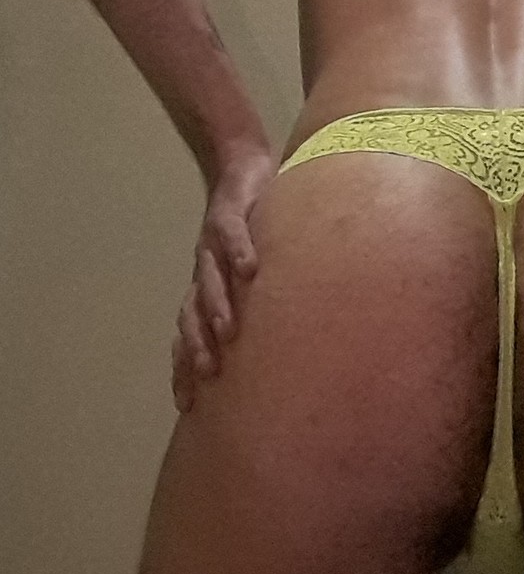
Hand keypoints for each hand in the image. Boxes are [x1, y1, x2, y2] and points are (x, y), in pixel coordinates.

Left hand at [171, 149, 276, 413]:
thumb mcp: (256, 269)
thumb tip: (289, 346)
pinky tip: (250, 269)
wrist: (243, 167)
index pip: (188, 333)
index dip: (183, 367)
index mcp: (207, 287)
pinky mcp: (230, 212)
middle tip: (208, 375)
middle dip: (197, 345)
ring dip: (216, 305)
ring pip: (208, 278)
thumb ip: (262, 302)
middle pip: (191, 313)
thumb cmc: (256, 225)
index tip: (188, 405)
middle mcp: (204, 269)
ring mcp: (212, 242)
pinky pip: (230, 233)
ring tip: (227, 331)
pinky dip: (239, 251)